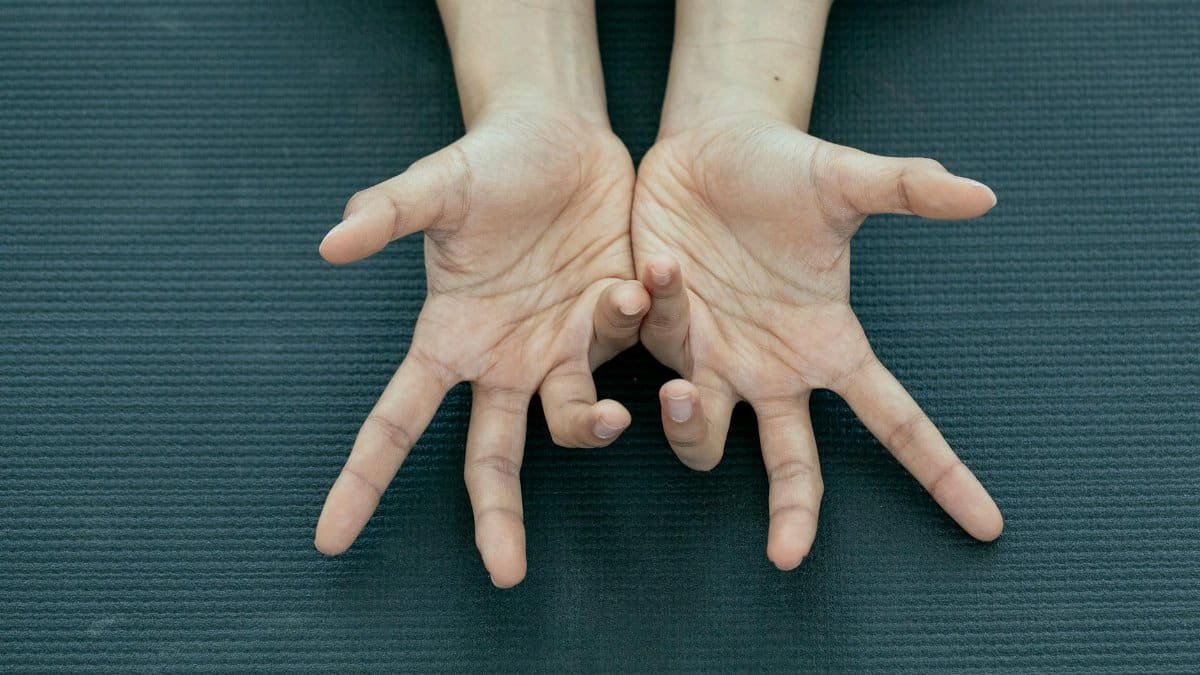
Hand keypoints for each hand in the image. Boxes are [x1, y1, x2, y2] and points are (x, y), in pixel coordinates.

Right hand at [314, 106, 646, 587]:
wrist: (560, 138)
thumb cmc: (485, 166)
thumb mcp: (435, 187)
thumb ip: (386, 214)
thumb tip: (329, 245)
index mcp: (450, 339)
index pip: (396, 421)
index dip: (363, 479)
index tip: (329, 538)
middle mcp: (505, 360)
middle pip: (493, 458)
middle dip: (496, 515)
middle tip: (503, 571)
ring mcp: (565, 348)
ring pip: (577, 418)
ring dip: (593, 416)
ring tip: (611, 361)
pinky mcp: (619, 324)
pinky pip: (633, 347)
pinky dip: (643, 322)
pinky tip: (643, 275)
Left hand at [631, 113, 1004, 569]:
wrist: (708, 144)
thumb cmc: (784, 170)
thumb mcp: (845, 181)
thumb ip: (907, 190)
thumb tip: (985, 195)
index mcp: (829, 346)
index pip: (896, 422)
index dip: (940, 474)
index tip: (988, 526)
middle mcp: (773, 369)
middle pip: (793, 464)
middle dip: (793, 513)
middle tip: (788, 556)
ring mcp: (712, 358)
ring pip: (703, 433)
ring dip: (691, 423)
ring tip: (687, 389)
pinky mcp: (657, 332)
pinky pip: (653, 350)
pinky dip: (652, 320)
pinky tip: (657, 268)